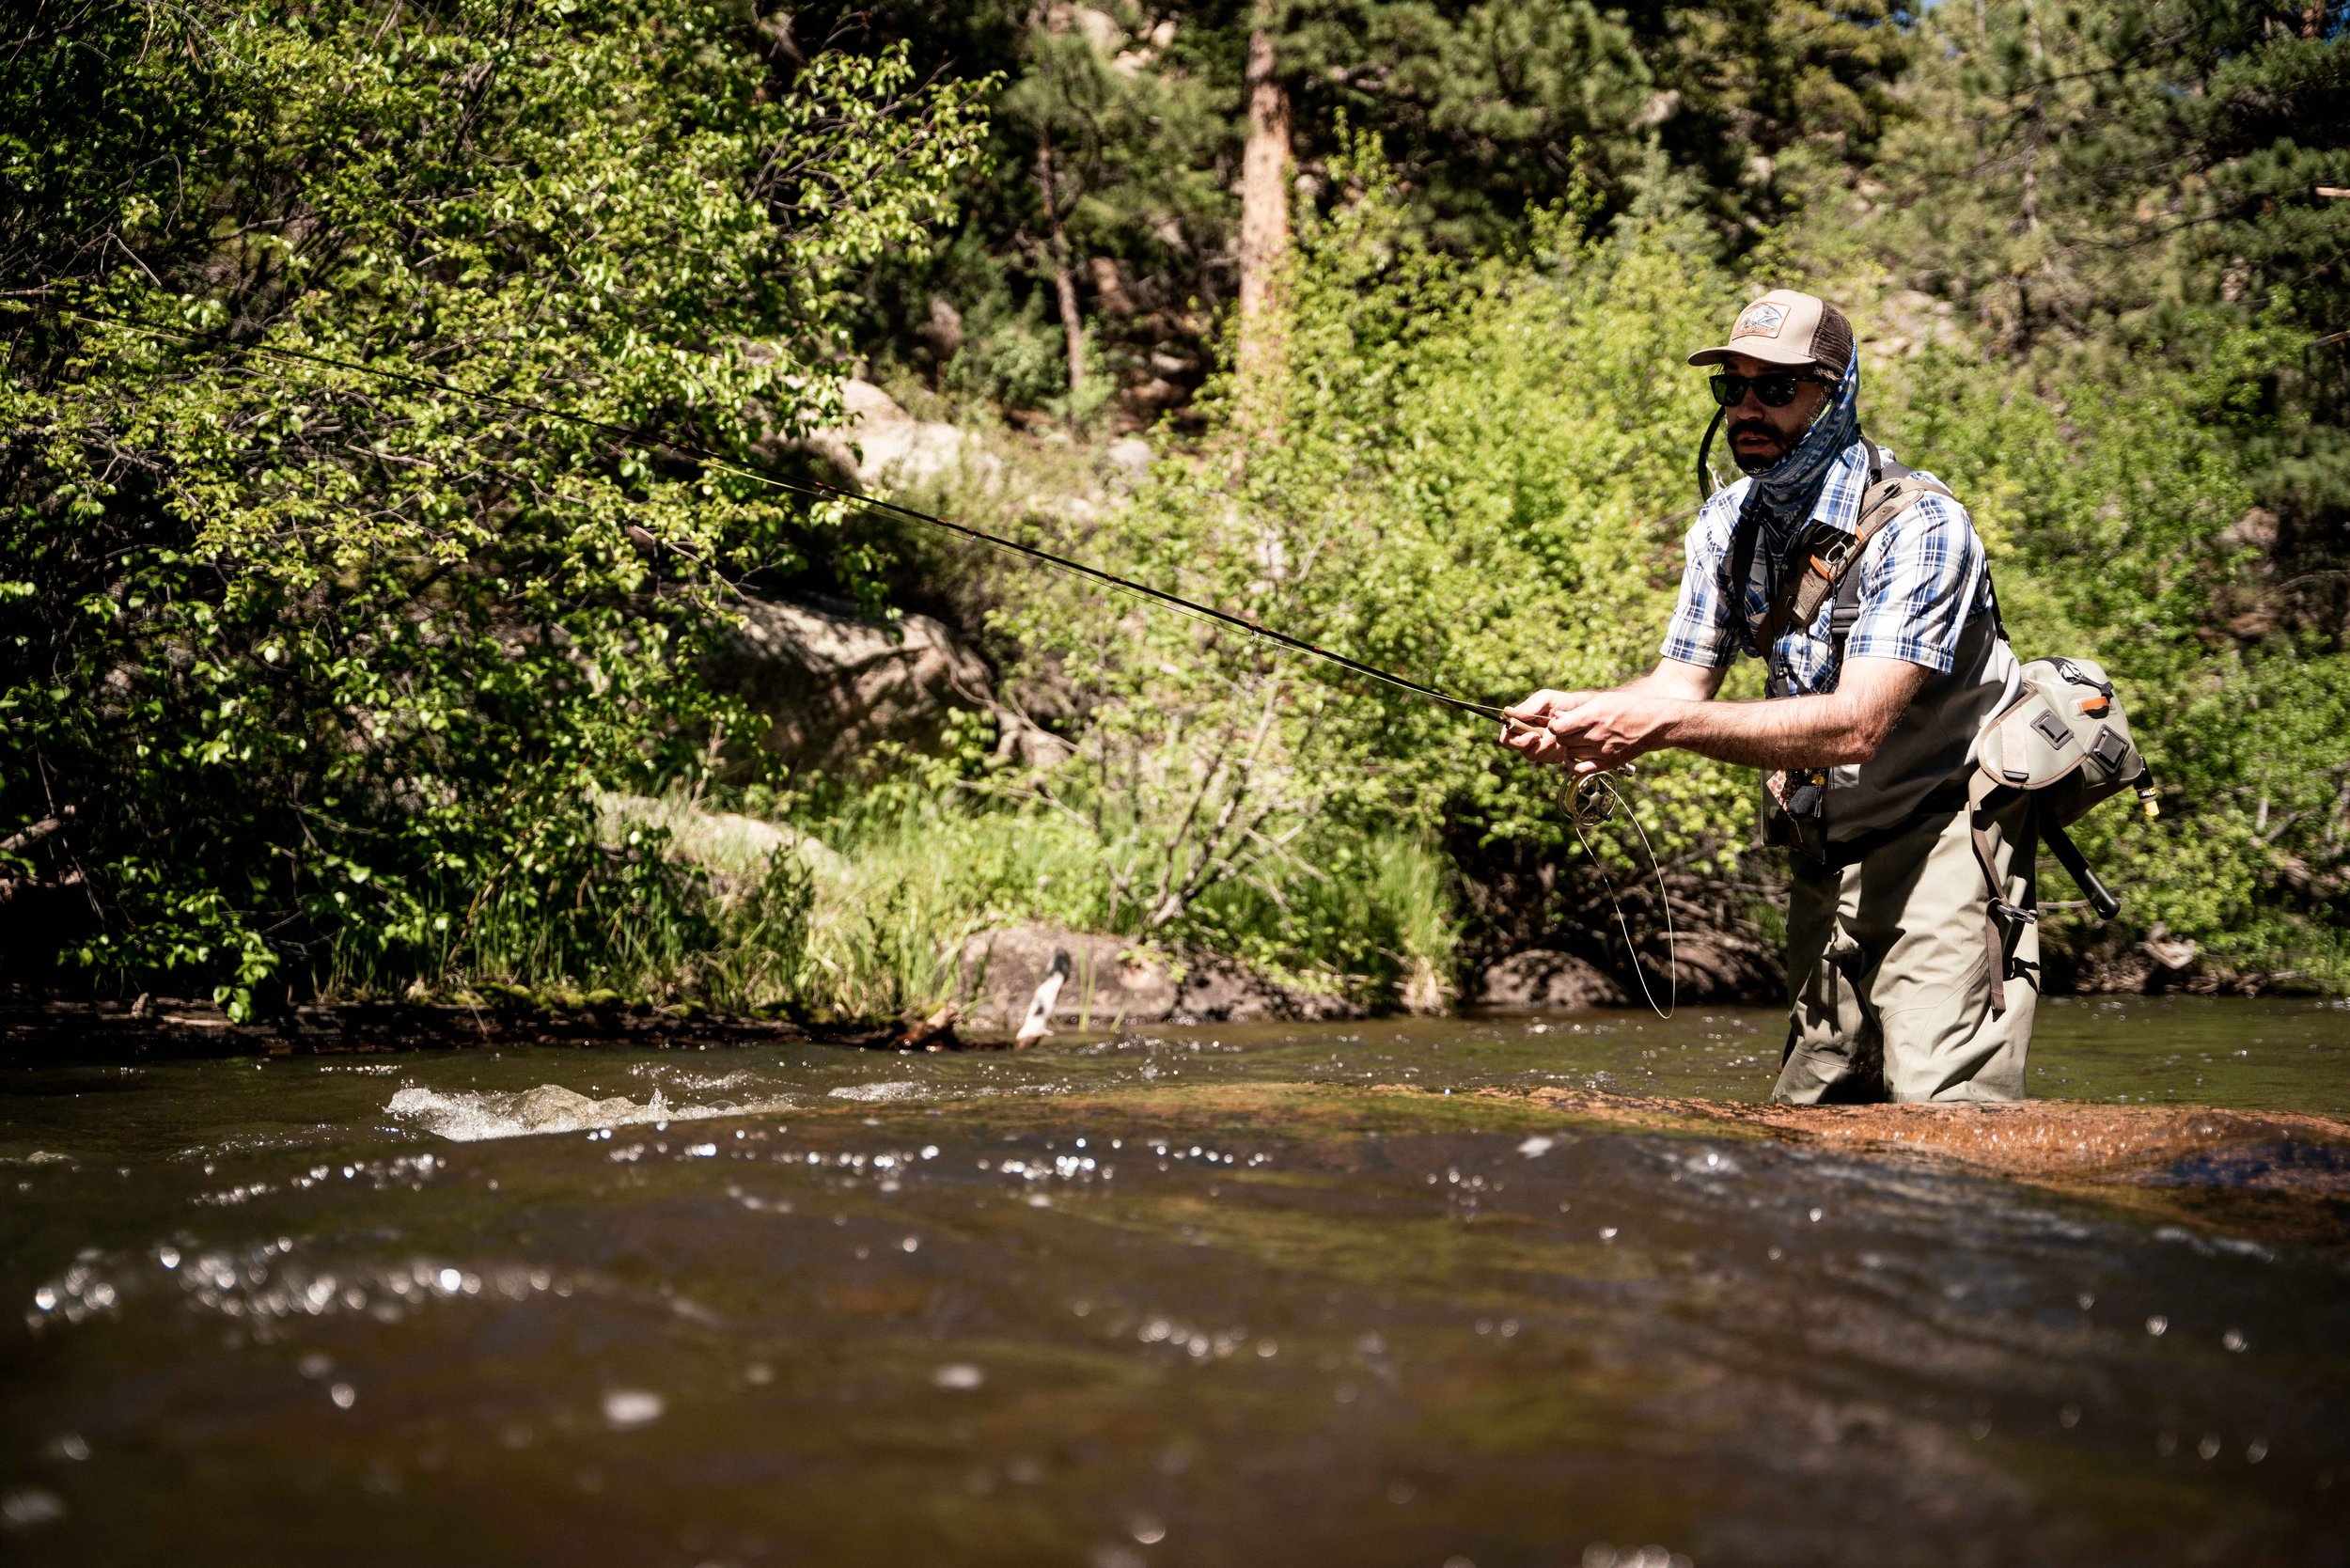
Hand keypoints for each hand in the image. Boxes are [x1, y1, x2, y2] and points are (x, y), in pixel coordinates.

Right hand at [1498, 689, 1592, 766]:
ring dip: (1552, 745)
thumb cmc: (1560, 702)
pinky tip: (1565, 739)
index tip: (1534, 735)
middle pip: (1524, 752)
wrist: (1580, 711)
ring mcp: (1538, 749)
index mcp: (1518, 725)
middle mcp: (1525, 739)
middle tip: (1552, 735)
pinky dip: (1559, 750)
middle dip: (1540, 745)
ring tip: (1561, 733)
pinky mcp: (1551, 756)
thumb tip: (1508, 713)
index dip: (1517, 741)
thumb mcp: (1545, 698)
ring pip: (1538, 756)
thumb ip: (1528, 707)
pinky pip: (1551, 759)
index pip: (1506, 740)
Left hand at [1501, 688, 1671, 771]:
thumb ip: (1577, 711)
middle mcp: (1595, 735)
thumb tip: (1556, 718)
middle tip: (1570, 730)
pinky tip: (1576, 757)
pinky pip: (1580, 770)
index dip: (1555, 725)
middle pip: (1563, 741)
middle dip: (1562, 735)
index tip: (1560, 723)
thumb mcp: (1602, 701)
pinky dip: (1573, 765)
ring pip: (1570, 754)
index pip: (1558, 728)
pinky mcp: (1608, 763)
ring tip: (1578, 740)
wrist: (1654, 723)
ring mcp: (1602, 751)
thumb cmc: (1628, 707)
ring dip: (1570, 747)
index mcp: (1592, 717)